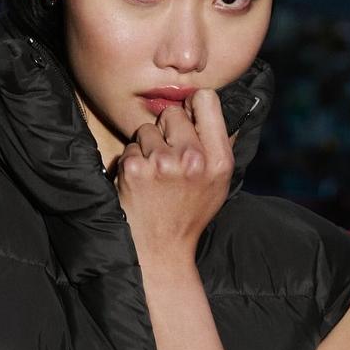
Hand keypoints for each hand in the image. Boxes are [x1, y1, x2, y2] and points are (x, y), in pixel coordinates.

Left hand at [112, 89, 234, 270]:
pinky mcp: (134, 169)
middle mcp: (193, 158)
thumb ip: (216, 143)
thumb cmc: (189, 214)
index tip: (187, 121)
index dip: (193, 106)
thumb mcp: (218, 183)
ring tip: (154, 175)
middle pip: (173, 112)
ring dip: (147, 148)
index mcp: (219, 159)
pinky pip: (130, 148)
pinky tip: (140, 184)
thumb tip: (204, 102)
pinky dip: (132, 163)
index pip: (207, 99)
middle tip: (168, 158)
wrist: (160, 250)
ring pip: (147, 130)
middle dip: (167, 130)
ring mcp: (162, 163)